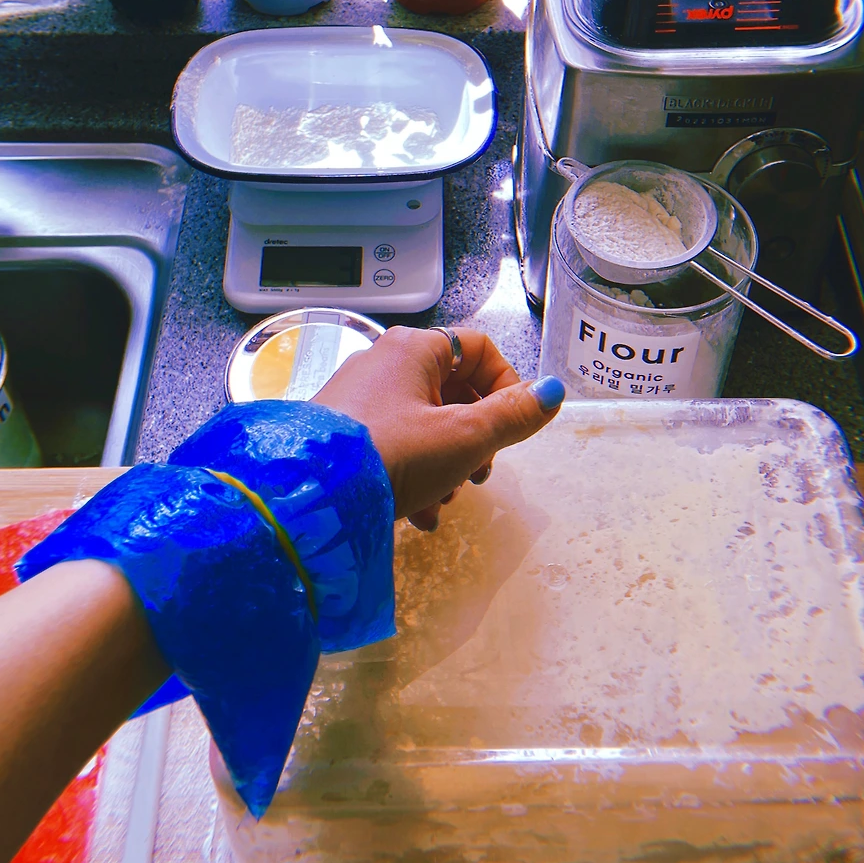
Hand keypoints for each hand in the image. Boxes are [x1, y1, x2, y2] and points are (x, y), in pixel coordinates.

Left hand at [313, 325, 564, 530]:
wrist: (311, 498)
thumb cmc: (392, 455)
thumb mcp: (465, 437)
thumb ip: (513, 416)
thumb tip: (552, 391)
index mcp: (414, 349)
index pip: (479, 348)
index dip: (507, 386)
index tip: (512, 427)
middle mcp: (382, 363)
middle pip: (452, 391)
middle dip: (474, 438)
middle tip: (479, 474)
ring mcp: (356, 398)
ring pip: (423, 424)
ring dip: (445, 465)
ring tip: (445, 501)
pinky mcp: (339, 432)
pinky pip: (391, 444)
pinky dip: (413, 474)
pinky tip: (417, 514)